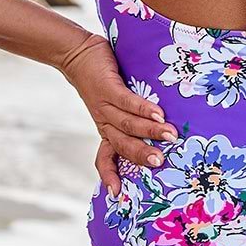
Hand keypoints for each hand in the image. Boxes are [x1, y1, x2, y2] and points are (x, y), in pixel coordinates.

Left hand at [57, 30, 178, 196]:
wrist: (75, 52)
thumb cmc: (102, 78)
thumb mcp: (114, 101)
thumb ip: (134, 113)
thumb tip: (167, 123)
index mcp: (106, 128)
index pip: (105, 157)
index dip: (110, 174)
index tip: (116, 193)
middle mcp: (104, 121)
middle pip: (122, 144)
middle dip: (141, 155)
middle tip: (161, 163)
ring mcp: (104, 105)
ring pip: (127, 124)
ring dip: (150, 131)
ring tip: (170, 135)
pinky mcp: (107, 87)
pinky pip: (126, 101)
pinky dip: (143, 109)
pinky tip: (158, 113)